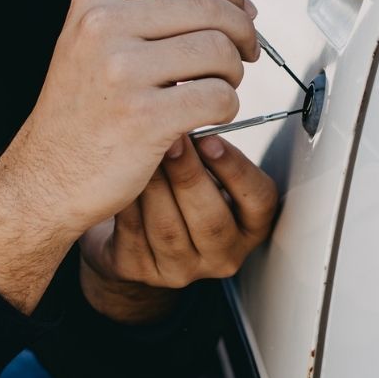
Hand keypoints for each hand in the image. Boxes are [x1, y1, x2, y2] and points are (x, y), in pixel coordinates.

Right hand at [0, 0, 258, 311]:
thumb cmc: (83, 113)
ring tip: (220, 88)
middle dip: (242, 31)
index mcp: (94, 1)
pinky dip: (227, 108)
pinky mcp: (144, 117)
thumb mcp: (93, 43)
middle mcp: (104, 27)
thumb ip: (144, 13)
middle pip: (209, 7)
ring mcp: (122, 71)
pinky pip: (219, 97)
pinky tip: (210, 117)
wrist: (44, 179)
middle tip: (246, 55)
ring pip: (219, 50)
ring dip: (233, 72)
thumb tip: (230, 0)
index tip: (244, 11)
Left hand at [77, 134, 277, 323]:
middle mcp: (222, 255)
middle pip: (211, 220)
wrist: (134, 229)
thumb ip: (212, 151)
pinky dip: (128, 199)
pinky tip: (119, 172)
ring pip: (168, 229)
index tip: (212, 139)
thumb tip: (198, 105)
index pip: (259, 201)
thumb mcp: (210, 171)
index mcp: (251, 226)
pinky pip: (133, 234)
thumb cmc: (181, 186)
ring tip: (142, 148)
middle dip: (190, 175)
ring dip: (155, 184)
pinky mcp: (141, 272)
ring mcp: (181, 270)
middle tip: (173, 138)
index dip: (236, 170)